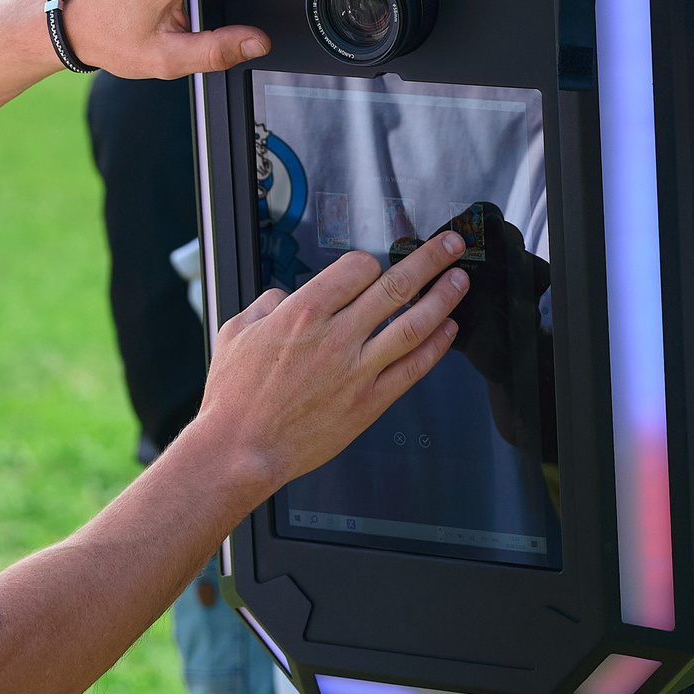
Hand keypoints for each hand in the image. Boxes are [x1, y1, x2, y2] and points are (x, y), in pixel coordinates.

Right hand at [180, 228, 468, 494]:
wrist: (241, 448)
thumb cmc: (234, 396)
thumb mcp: (236, 333)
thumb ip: (265, 305)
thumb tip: (284, 295)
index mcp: (302, 313)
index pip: (356, 268)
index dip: (369, 262)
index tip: (374, 265)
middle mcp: (335, 337)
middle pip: (394, 287)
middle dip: (428, 260)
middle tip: (450, 246)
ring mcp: (356, 371)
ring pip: (412, 325)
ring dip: (442, 299)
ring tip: (460, 280)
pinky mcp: (368, 403)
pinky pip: (411, 370)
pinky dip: (435, 348)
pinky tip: (448, 331)